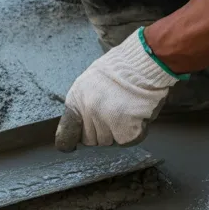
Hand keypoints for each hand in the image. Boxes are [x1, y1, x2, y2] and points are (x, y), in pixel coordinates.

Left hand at [55, 28, 179, 150]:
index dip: (69, 142)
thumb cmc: (118, 70)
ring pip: (109, 141)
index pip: (66, 134)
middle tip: (113, 114)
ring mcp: (107, 120)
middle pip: (90, 140)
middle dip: (101, 132)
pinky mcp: (126, 128)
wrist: (142, 63)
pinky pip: (127, 141)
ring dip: (118, 132)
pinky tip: (136, 117)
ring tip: (126, 112)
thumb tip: (79, 128)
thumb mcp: (87, 84)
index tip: (71, 146)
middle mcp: (89, 112)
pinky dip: (134, 133)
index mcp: (76, 101)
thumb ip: (81, 107)